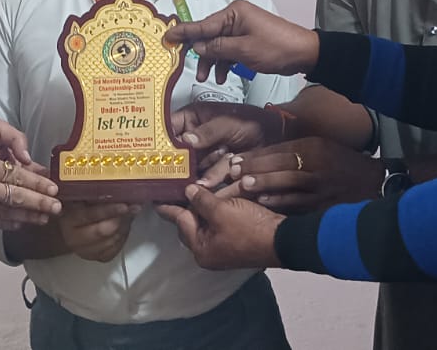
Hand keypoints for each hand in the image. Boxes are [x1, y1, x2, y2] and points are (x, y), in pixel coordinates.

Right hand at [0, 139, 59, 228]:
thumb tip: (17, 157)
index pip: (18, 176)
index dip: (38, 183)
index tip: (53, 187)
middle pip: (19, 197)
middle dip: (40, 202)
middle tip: (57, 207)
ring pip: (9, 212)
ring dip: (29, 216)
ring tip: (45, 218)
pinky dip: (8, 223)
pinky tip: (18, 223)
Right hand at [58, 200, 139, 261]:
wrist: (72, 226)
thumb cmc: (79, 206)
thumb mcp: (82, 196)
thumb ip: (95, 192)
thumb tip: (119, 188)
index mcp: (68, 219)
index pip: (90, 215)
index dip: (109, 210)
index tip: (124, 205)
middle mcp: (73, 238)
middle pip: (102, 231)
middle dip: (120, 219)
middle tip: (132, 208)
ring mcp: (84, 251)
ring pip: (111, 241)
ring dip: (123, 226)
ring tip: (129, 214)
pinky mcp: (97, 257)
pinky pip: (115, 249)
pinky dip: (122, 237)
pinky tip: (123, 226)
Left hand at [158, 183, 281, 270]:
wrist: (282, 240)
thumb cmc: (249, 228)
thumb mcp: (222, 210)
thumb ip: (201, 200)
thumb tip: (187, 190)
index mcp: (201, 248)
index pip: (178, 221)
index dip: (166, 207)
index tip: (153, 197)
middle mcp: (208, 251)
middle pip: (188, 224)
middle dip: (182, 206)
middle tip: (174, 185)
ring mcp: (221, 248)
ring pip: (203, 224)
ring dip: (199, 207)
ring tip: (191, 188)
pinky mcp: (233, 241)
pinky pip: (215, 224)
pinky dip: (212, 211)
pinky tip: (212, 197)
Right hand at [164, 0, 319, 83]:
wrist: (304, 53)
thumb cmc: (276, 49)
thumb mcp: (244, 51)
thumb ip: (218, 48)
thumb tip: (197, 47)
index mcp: (233, 13)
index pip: (202, 24)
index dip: (184, 32)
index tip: (166, 36)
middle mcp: (235, 17)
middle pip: (209, 35)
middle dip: (202, 54)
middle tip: (196, 73)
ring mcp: (241, 28)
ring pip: (218, 45)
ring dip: (213, 61)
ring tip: (210, 78)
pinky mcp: (247, 39)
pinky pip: (229, 49)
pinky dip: (224, 61)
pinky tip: (223, 75)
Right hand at [171, 102, 283, 183]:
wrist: (274, 137)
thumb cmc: (252, 121)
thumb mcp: (228, 122)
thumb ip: (207, 131)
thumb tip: (186, 140)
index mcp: (194, 119)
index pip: (170, 127)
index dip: (161, 139)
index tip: (156, 151)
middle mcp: (196, 138)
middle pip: (179, 153)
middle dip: (185, 162)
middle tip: (186, 168)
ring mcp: (205, 156)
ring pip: (195, 168)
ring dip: (206, 170)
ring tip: (217, 166)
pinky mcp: (216, 170)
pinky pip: (209, 178)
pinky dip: (214, 180)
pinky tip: (222, 178)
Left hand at [223, 137, 383, 213]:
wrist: (370, 181)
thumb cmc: (339, 161)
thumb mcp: (318, 146)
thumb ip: (291, 149)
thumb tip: (257, 155)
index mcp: (313, 147)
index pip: (279, 150)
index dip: (256, 155)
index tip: (235, 159)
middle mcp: (316, 164)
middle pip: (281, 164)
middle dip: (256, 168)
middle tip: (232, 172)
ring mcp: (320, 185)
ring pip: (289, 183)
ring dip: (266, 184)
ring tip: (244, 185)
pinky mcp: (324, 203)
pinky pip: (299, 202)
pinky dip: (281, 202)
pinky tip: (264, 202)